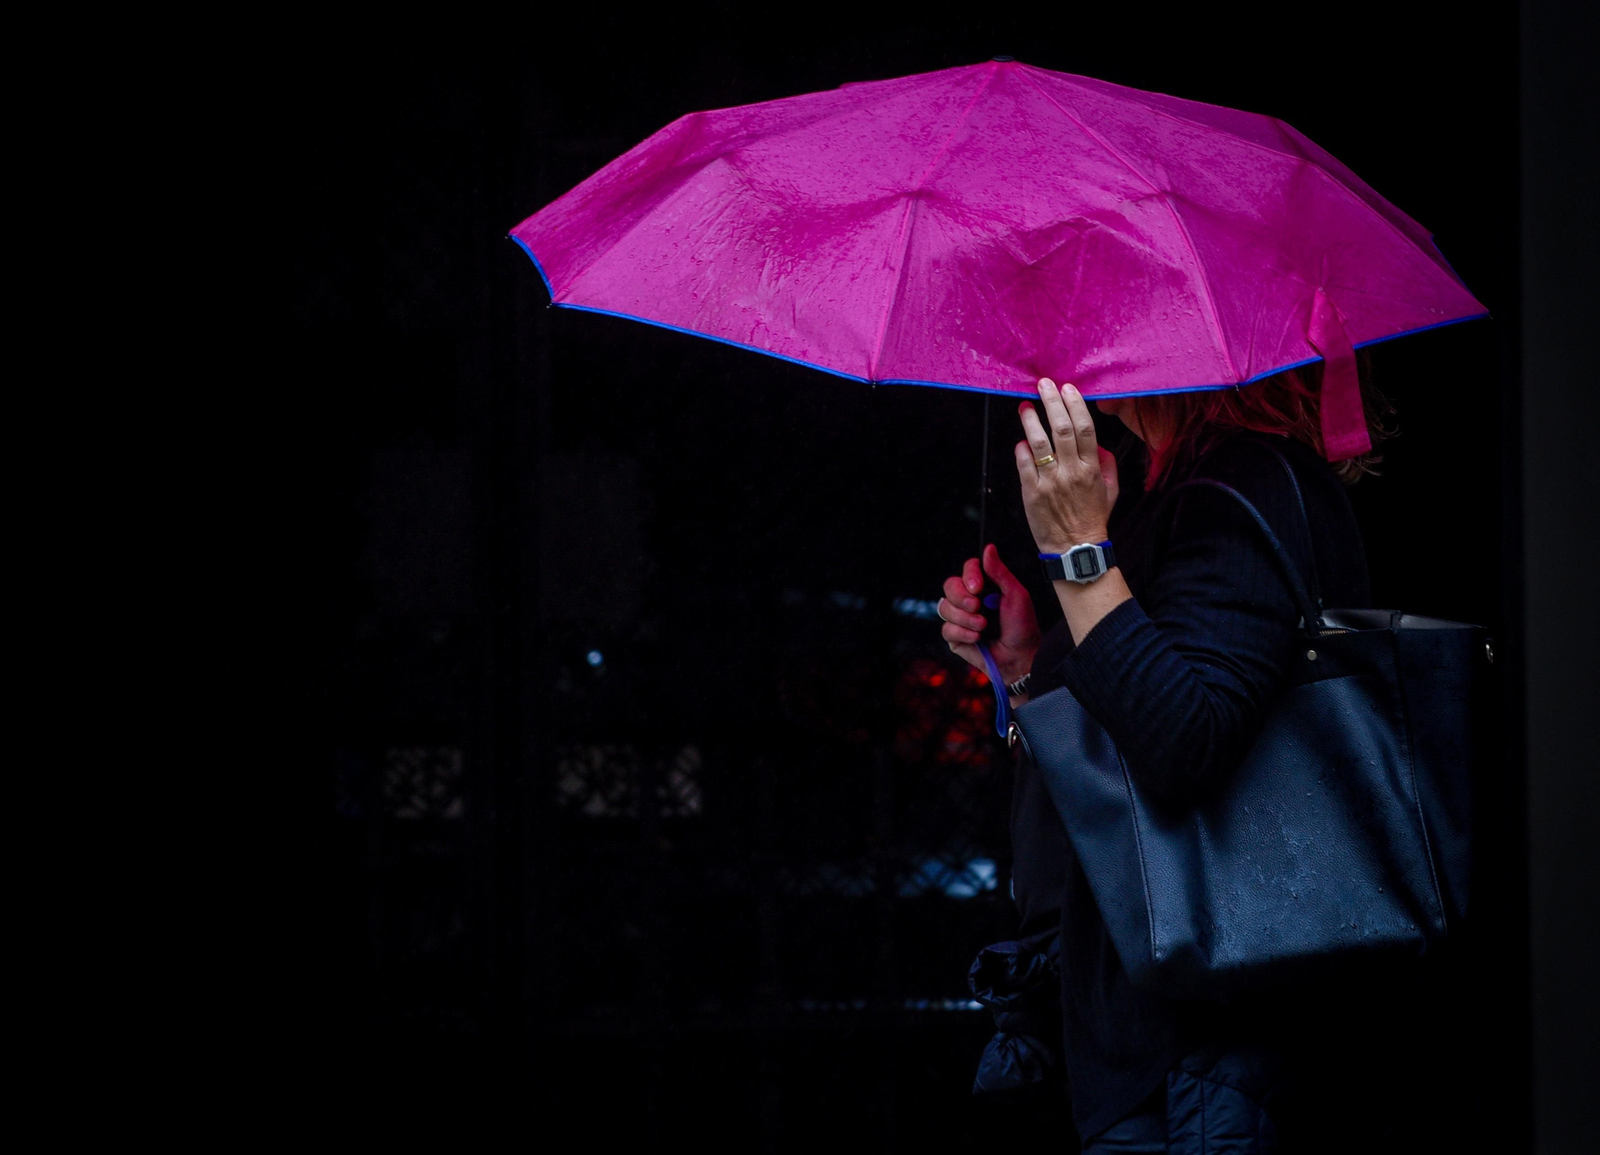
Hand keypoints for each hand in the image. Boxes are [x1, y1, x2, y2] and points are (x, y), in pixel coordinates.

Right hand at [938, 544, 1041, 685]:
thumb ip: (999, 572)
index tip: (978, 587)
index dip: (969, 576)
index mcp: (984, 586)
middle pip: (949, 585)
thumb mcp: (1016, 595)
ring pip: (945, 608)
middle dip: (962, 597)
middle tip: (977, 606)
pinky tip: (977, 638)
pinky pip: (947, 629)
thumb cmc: (1022, 626)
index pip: (967, 569)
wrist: (1020, 656)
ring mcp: (960, 618)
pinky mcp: (954, 637)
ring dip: (966, 618)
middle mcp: (969, 599)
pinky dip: (963, 633)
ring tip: (983, 626)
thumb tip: (988, 548)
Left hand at [1015, 378, 1119, 554]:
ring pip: (1040, 443)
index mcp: (1091, 468)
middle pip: (1062, 429)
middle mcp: (1071, 471)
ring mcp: (1050, 482)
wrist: (1075, 549)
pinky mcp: (1032, 493)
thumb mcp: (1111, 490)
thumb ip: (1107, 464)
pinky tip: (1021, 440)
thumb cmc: (1092, 518)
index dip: (1075, 404)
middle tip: (1044, 385)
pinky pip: (1024, 465)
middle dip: (1052, 402)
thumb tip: (1098, 443)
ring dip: (1031, 421)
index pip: (1085, 428)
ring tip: (1025, 406)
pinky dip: (1021, 449)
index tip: (1067, 388)